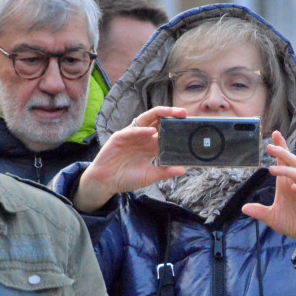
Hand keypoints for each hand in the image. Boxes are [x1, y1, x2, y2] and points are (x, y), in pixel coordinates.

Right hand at [73, 107, 187, 212]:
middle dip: (171, 115)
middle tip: (184, 113)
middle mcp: (143, 138)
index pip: (165, 133)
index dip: (176, 128)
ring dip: (158, 114)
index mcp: (150, 146)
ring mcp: (131, 136)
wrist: (106, 183)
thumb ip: (165, 172)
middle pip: (158, 121)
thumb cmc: (126, 178)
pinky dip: (141, 130)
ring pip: (146, 120)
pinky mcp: (119, 137)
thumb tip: (183, 170)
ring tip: (171, 112)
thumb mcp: (149, 176)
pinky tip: (151, 131)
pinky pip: (132, 131)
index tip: (190, 126)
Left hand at [241, 131, 295, 255]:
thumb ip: (259, 212)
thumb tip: (244, 208)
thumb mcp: (272, 218)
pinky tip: (293, 188)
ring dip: (286, 170)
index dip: (281, 148)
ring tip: (272, 169)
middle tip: (269, 147)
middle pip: (291, 163)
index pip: (284, 162)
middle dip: (282, 153)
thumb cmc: (293, 223)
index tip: (275, 134)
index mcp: (286, 184)